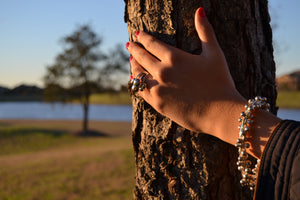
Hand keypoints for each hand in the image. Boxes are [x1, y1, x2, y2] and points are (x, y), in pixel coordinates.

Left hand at [126, 7, 245, 135]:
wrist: (220, 113)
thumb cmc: (220, 82)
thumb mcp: (214, 53)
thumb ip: (205, 31)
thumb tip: (200, 10)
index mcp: (174, 57)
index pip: (152, 43)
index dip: (143, 37)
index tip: (138, 33)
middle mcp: (162, 72)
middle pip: (141, 57)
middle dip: (134, 49)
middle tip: (129, 44)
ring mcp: (157, 88)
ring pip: (137, 74)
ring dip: (133, 66)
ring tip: (132, 61)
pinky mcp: (157, 104)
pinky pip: (140, 91)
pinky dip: (136, 83)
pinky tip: (136, 80)